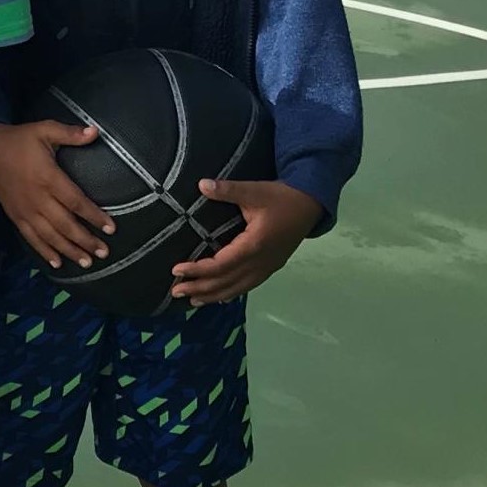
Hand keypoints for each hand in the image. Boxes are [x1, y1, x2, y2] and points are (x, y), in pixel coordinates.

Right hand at [0, 119, 114, 271]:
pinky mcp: (15, 216)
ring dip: (69, 251)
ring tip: (86, 263)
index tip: (111, 228)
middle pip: (65, 225)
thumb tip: (96, 132)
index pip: (75, 201)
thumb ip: (70, 133)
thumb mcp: (44, 129)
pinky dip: (44, 252)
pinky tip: (57, 263)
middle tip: (104, 252)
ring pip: (50, 236)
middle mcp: (37, 198)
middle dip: (86, 240)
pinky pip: (31, 238)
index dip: (94, 216)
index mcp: (48, 177)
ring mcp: (25, 210)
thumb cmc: (19, 140)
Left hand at [170, 179, 321, 304]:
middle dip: (200, 288)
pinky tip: (220, 298)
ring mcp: (267, 267)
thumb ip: (228, 190)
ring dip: (214, 295)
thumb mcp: (254, 190)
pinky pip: (248, 285)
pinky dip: (231, 293)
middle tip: (175, 292)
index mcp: (254, 246)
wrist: (310, 204)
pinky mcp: (271, 267)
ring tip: (192, 301)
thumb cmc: (281, 197)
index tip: (176, 270)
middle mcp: (260, 262)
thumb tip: (202, 184)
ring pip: (237, 288)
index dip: (198, 270)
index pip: (220, 265)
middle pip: (226, 282)